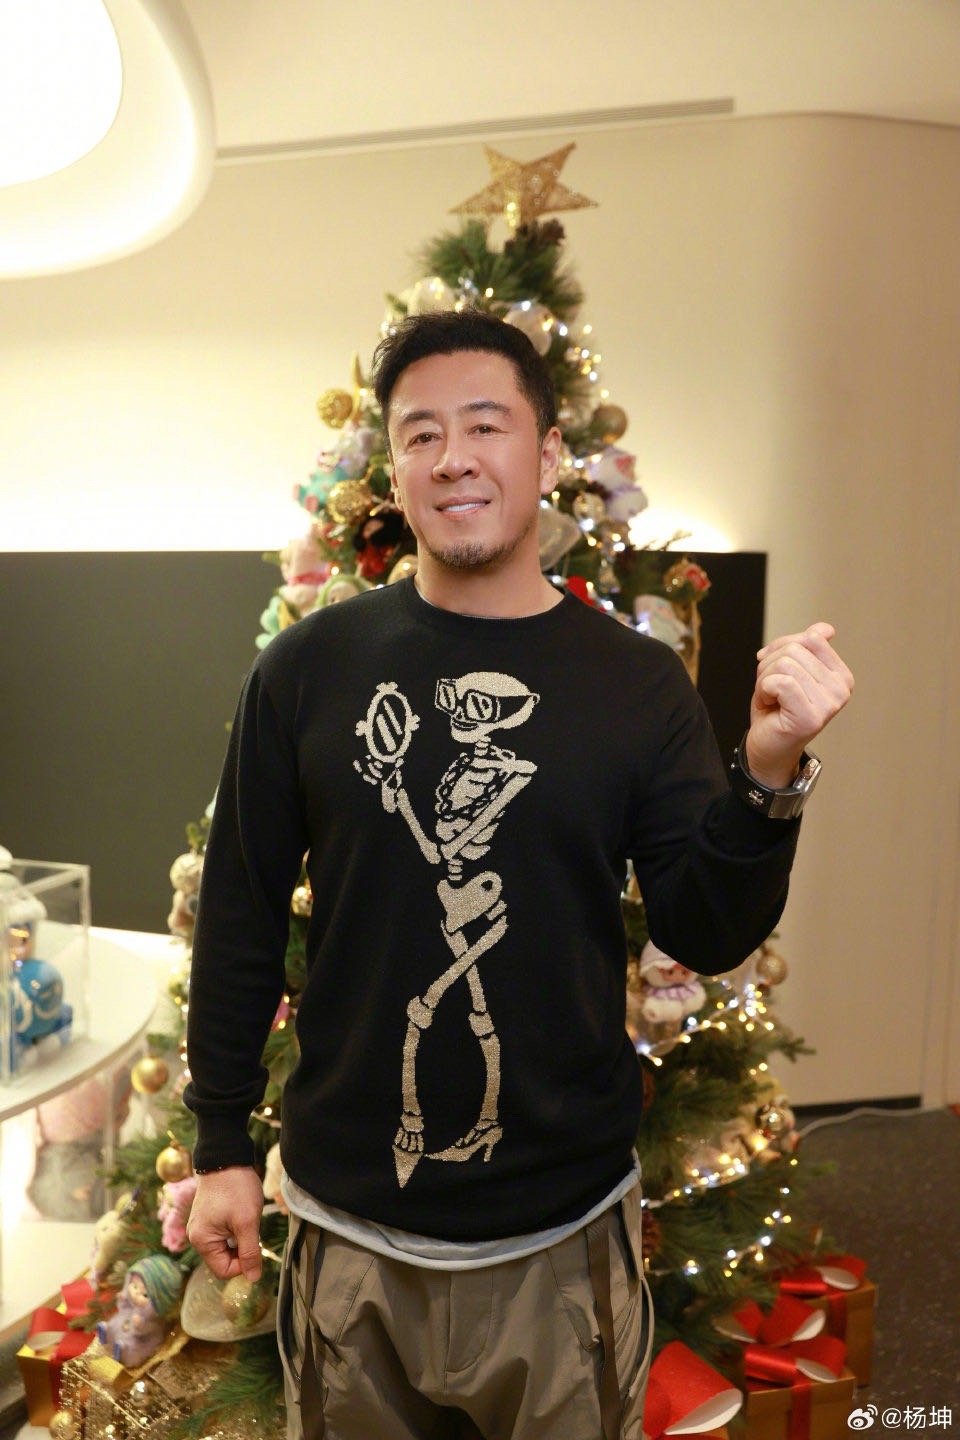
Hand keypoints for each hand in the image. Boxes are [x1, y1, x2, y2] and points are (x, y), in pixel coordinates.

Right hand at [186, 1166, 263, 1281]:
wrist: (227, 1157)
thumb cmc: (236, 1188)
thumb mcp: (247, 1222)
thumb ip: (250, 1253)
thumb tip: (253, 1279)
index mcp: (201, 1241)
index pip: (223, 1271)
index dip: (243, 1265)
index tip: (256, 1247)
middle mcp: (196, 1236)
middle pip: (224, 1259)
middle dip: (241, 1249)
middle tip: (252, 1229)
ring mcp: (201, 1226)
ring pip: (226, 1246)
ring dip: (240, 1238)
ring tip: (246, 1218)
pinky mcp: (208, 1218)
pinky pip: (223, 1234)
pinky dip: (236, 1229)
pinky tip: (241, 1214)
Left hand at [746, 622, 853, 786]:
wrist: (767, 746)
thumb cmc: (777, 709)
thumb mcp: (791, 670)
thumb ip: (806, 648)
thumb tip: (825, 629)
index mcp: (841, 676)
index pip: (810, 638)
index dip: (782, 648)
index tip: (777, 671)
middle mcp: (841, 690)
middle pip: (795, 650)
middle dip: (770, 666)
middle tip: (772, 690)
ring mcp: (829, 704)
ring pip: (785, 664)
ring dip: (765, 680)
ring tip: (771, 699)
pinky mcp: (811, 716)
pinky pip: (780, 682)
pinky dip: (763, 691)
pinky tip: (770, 706)